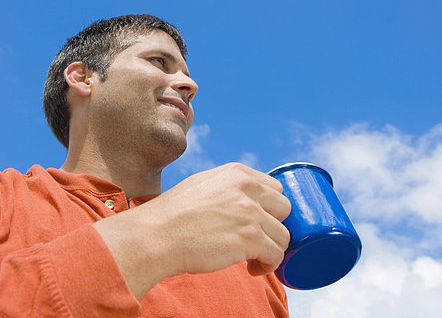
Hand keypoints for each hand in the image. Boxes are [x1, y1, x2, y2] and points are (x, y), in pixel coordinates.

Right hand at [151, 163, 291, 276]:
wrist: (156, 234)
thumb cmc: (173, 214)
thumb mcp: (202, 184)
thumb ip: (228, 186)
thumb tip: (245, 199)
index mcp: (237, 173)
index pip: (275, 187)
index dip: (270, 208)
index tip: (260, 222)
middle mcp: (247, 188)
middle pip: (285, 208)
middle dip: (274, 226)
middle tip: (257, 240)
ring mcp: (250, 212)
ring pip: (283, 234)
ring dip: (271, 249)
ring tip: (252, 258)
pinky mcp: (250, 238)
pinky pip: (276, 254)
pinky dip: (268, 265)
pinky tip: (252, 268)